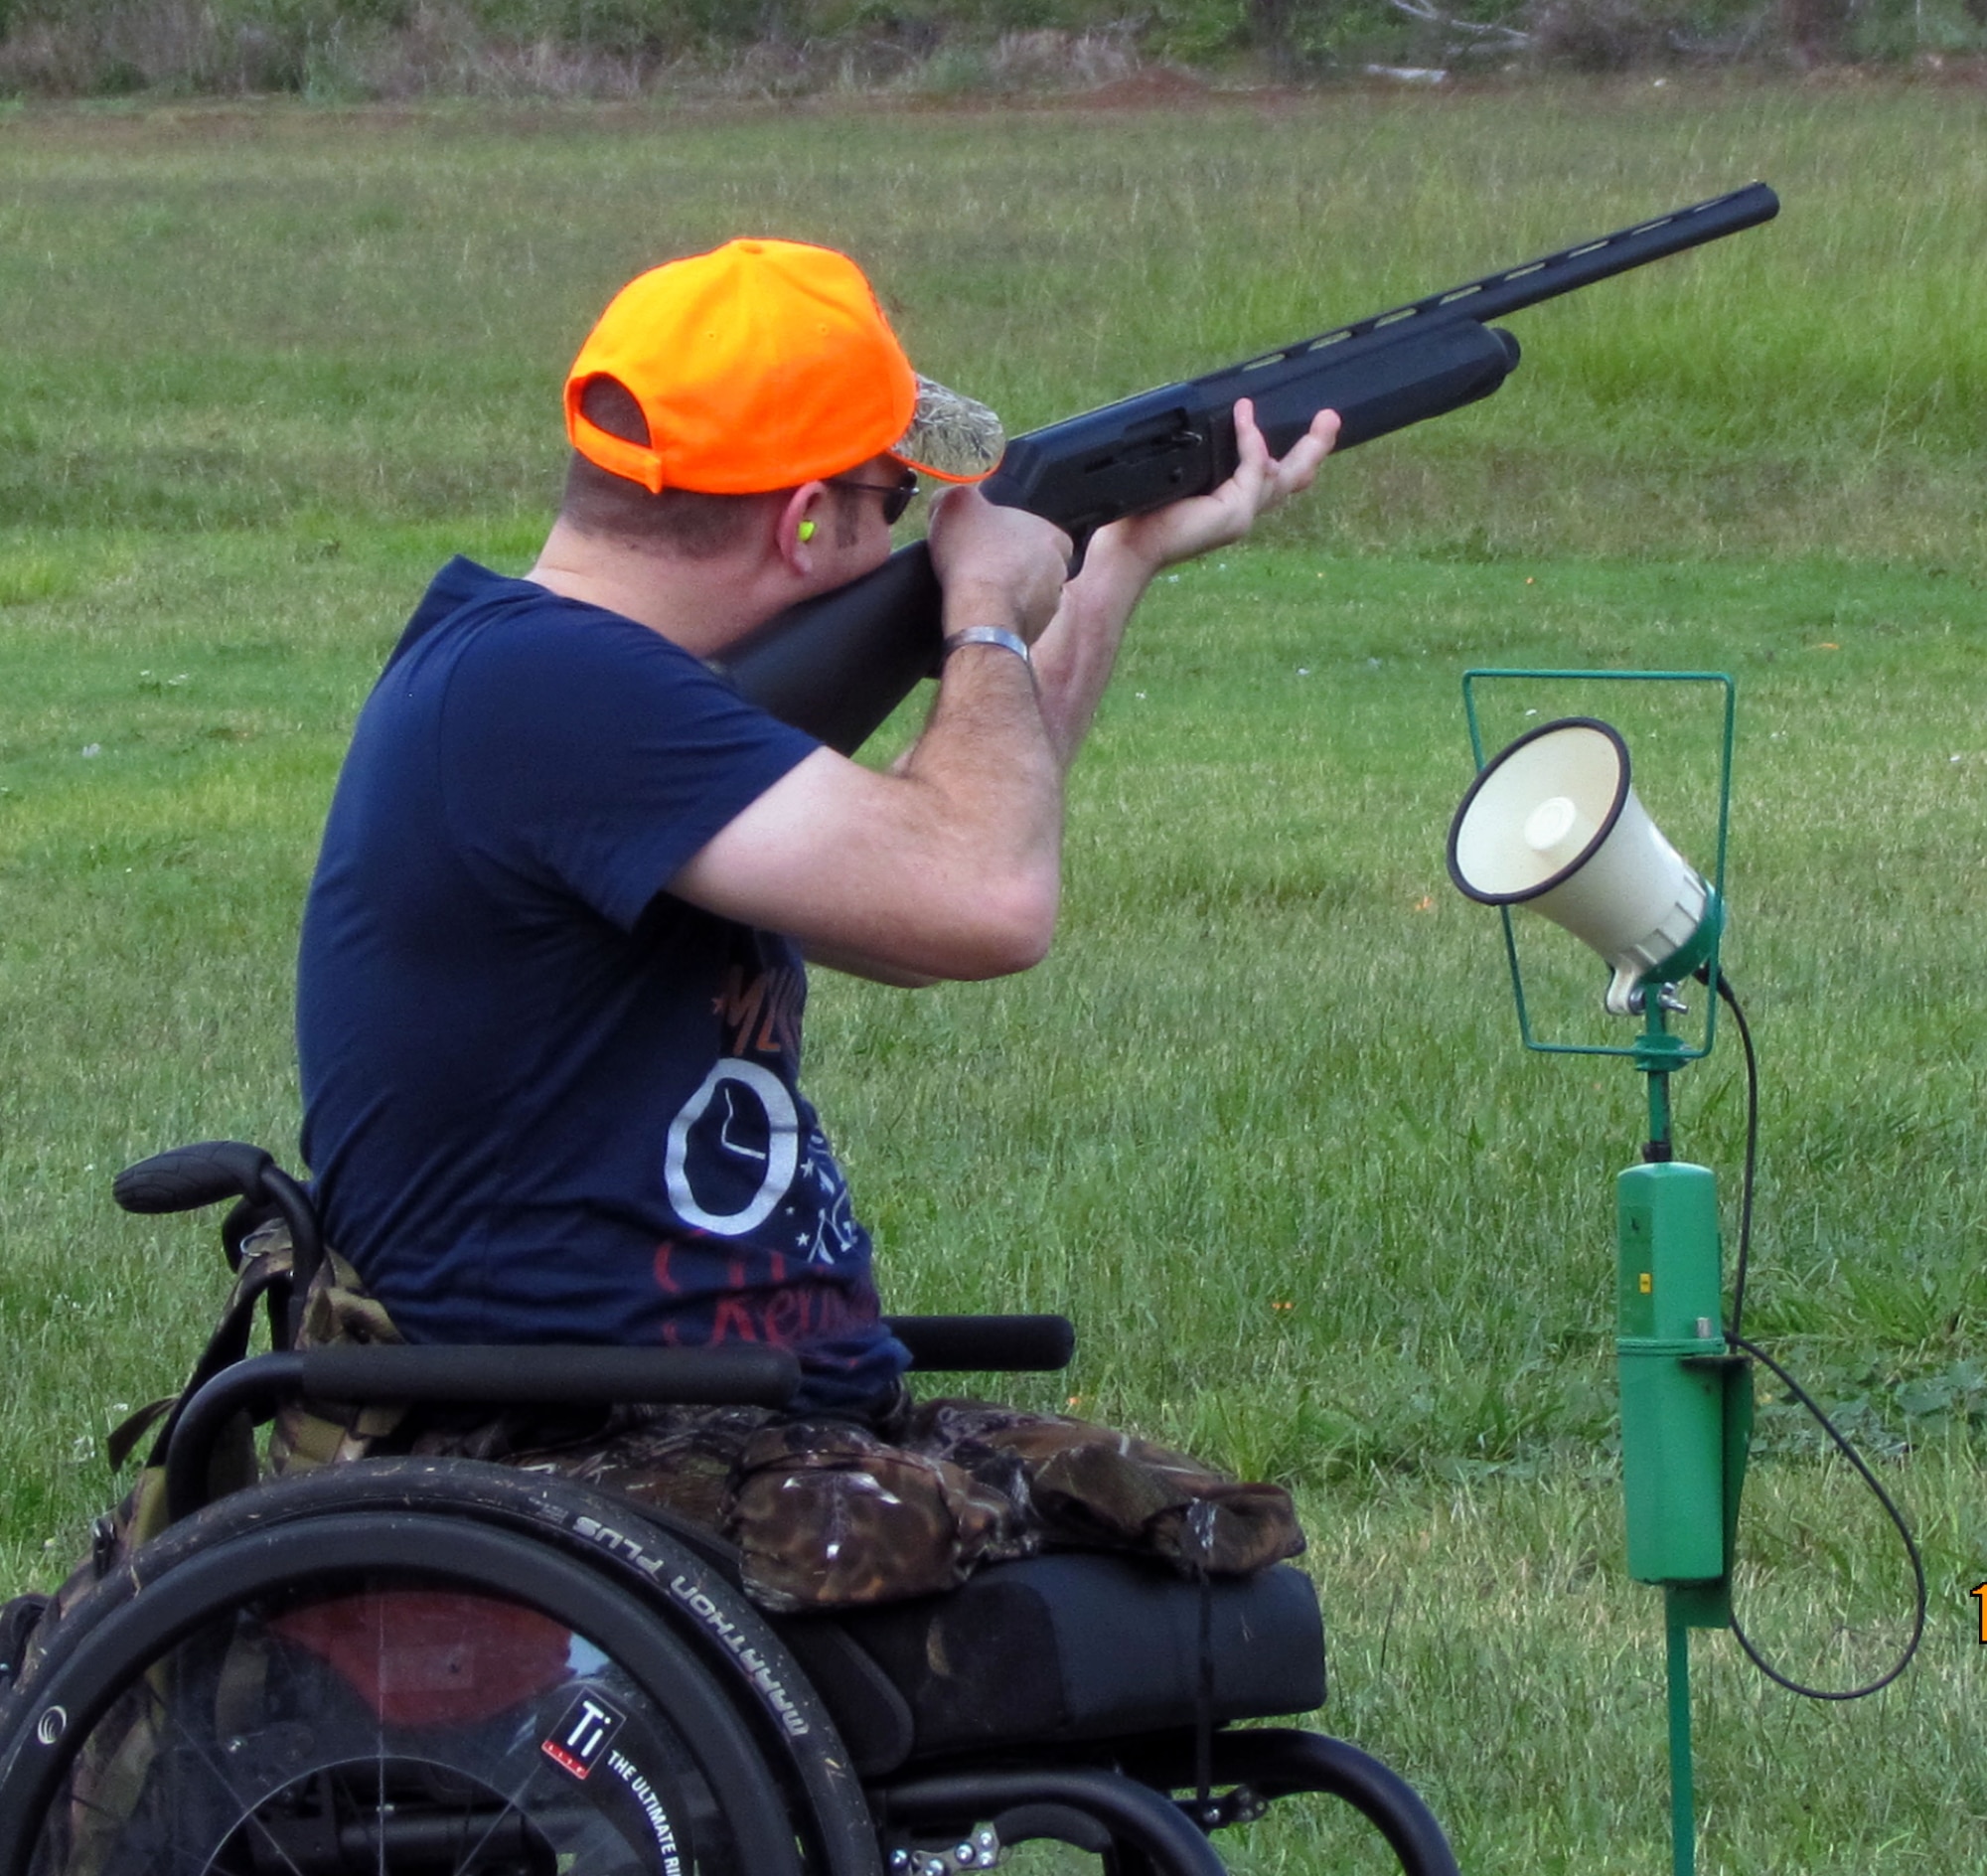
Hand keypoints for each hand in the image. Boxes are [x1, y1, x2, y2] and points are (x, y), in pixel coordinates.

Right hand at [927, 486, 1073, 646]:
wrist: (979, 615)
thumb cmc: (974, 556)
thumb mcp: (956, 503)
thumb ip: (959, 493)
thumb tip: (953, 498)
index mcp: (1054, 536)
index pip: (1034, 527)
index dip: (1005, 530)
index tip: (984, 537)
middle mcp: (1060, 571)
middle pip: (1029, 561)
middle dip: (1006, 562)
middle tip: (975, 563)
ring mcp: (1049, 605)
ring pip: (1023, 592)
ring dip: (1003, 591)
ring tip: (974, 589)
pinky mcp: (1035, 632)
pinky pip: (1014, 618)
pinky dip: (999, 615)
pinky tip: (978, 611)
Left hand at [1099, 398, 1338, 574]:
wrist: (1131, 544)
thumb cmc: (1144, 513)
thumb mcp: (1179, 476)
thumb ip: (1201, 456)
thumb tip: (1217, 420)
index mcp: (1229, 503)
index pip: (1269, 479)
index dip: (1289, 455)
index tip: (1301, 428)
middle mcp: (1241, 511)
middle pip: (1292, 480)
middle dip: (1315, 450)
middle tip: (1332, 421)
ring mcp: (1243, 514)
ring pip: (1286, 477)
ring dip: (1307, 447)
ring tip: (1324, 420)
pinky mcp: (1236, 513)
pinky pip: (1254, 468)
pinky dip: (1251, 441)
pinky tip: (1245, 417)